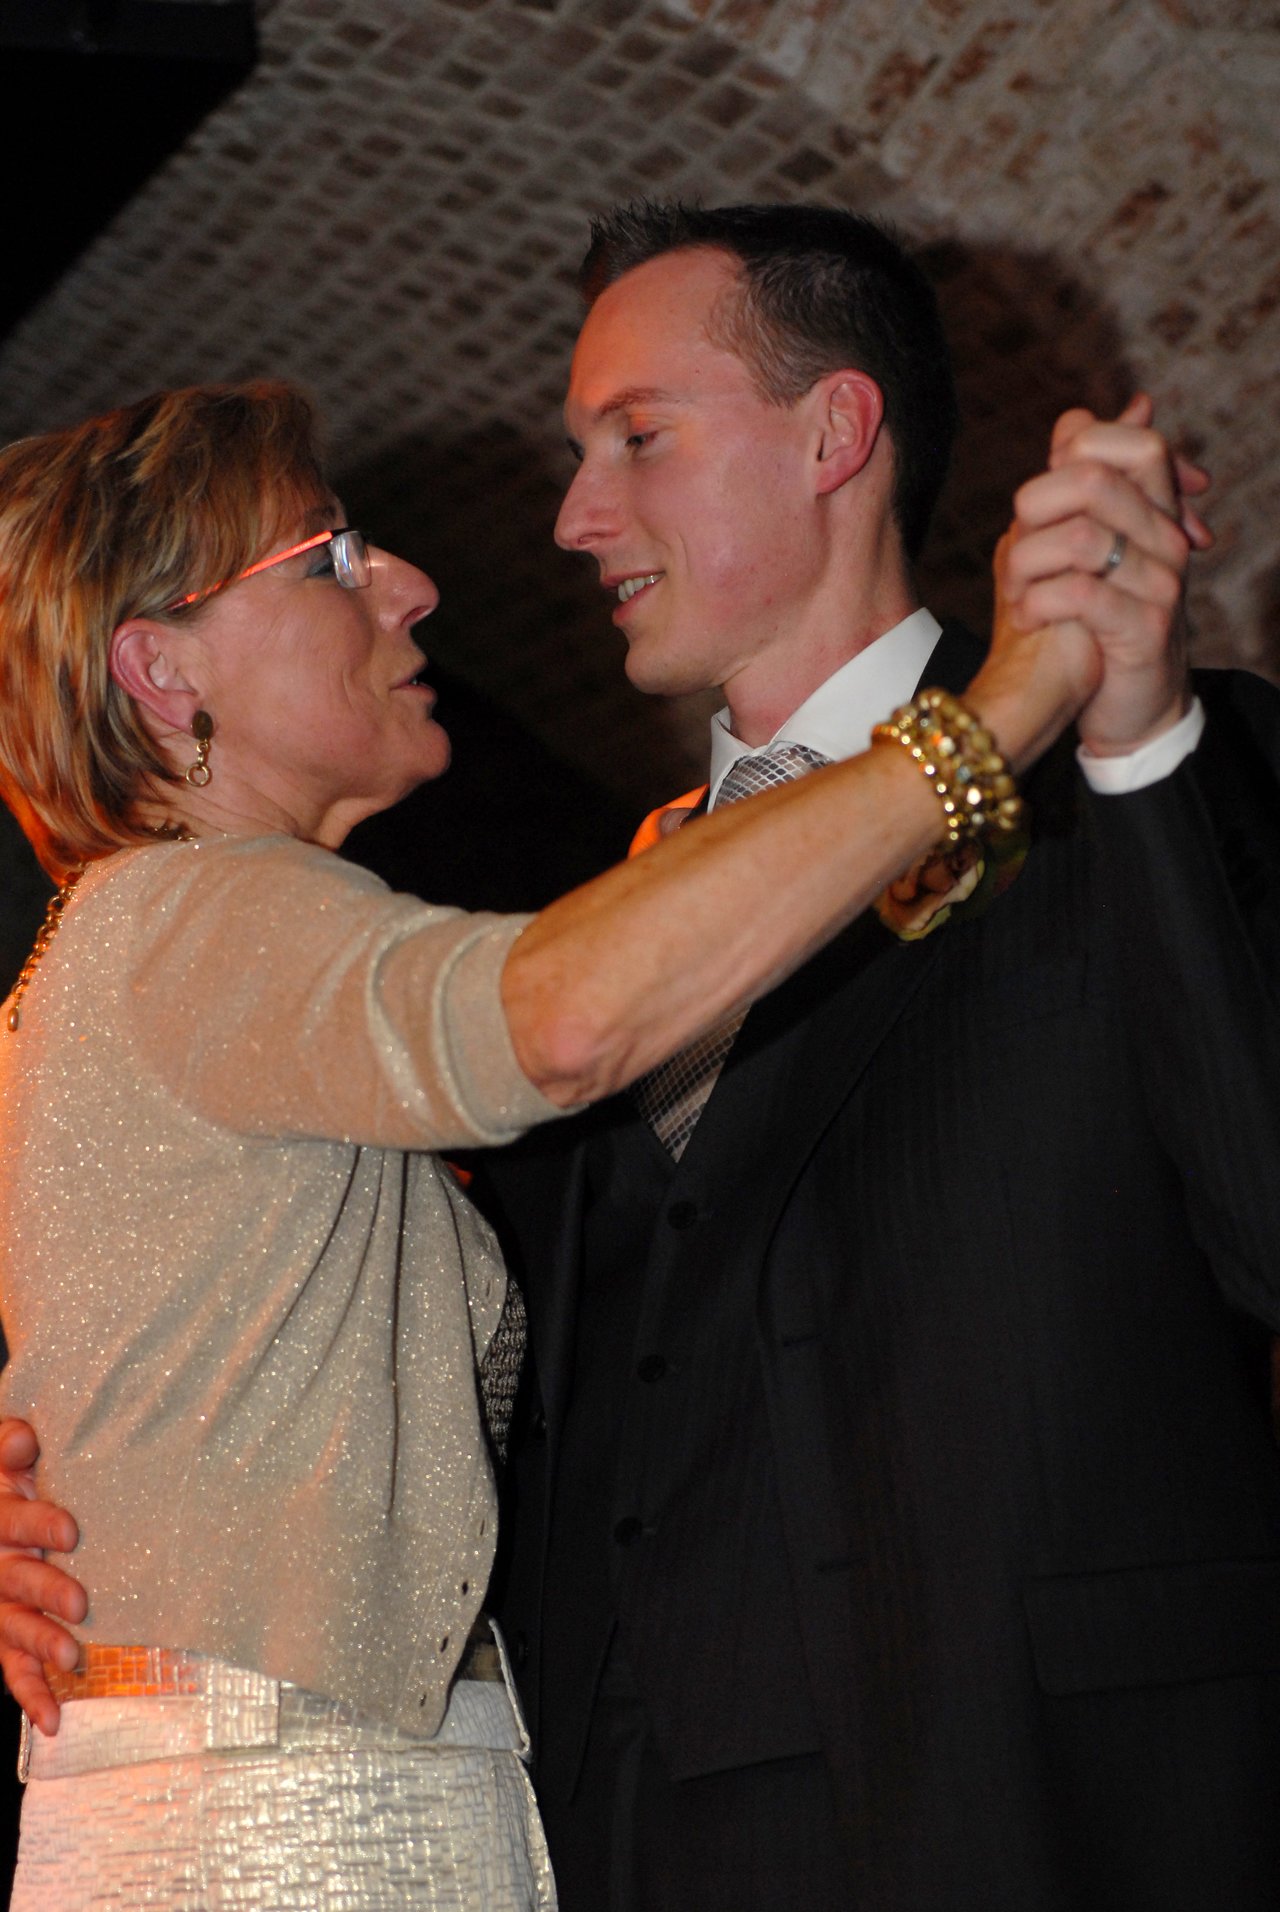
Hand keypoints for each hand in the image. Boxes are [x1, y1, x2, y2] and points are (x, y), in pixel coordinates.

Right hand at [0, 1419, 86, 1735]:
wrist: (4, 1507)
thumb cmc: (13, 1478)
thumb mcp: (7, 1457)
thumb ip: (10, 1445)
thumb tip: (24, 1439)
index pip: (11, 1521)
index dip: (36, 1524)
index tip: (71, 1530)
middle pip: (14, 1580)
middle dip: (45, 1591)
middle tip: (80, 1603)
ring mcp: (0, 1604)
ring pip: (13, 1628)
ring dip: (40, 1644)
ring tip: (71, 1656)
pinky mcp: (8, 1635)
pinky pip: (14, 1668)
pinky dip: (31, 1694)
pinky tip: (52, 1721)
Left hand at [1002, 396, 1209, 755]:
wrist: (1129, 707)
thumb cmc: (1096, 624)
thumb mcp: (1084, 547)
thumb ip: (1078, 484)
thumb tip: (1075, 418)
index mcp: (1157, 513)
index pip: (1135, 443)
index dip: (1078, 452)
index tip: (1046, 496)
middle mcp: (1168, 539)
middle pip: (1094, 479)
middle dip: (1034, 507)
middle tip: (1018, 542)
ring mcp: (1162, 583)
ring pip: (1078, 536)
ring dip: (1025, 564)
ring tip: (1016, 591)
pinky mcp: (1144, 629)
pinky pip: (1080, 593)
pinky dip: (1037, 603)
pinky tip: (1026, 619)